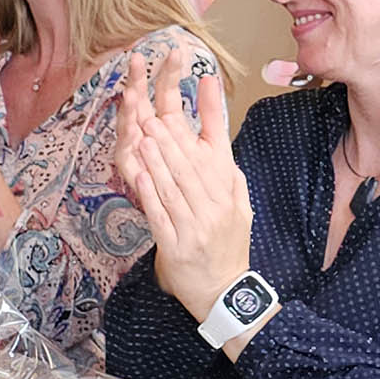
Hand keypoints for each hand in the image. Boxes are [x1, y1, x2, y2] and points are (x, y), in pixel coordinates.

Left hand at [114, 61, 247, 321]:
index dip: (209, 115)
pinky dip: (151, 193)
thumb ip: (228, 176)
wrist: (224, 291)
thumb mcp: (239, 207)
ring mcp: (196, 227)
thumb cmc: (227, 244)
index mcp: (228, 192)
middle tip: (152, 113)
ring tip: (143, 135)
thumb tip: (219, 144)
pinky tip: (140, 174)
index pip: (216, 148)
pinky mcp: (177, 246)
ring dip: (157, 159)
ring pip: (174, 186)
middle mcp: (215, 207)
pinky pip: (162, 215)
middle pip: (190, 165)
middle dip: (170, 138)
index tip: (197, 86)